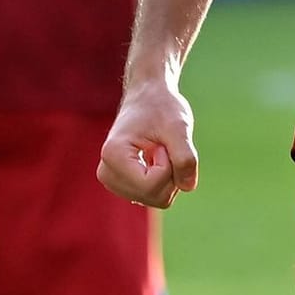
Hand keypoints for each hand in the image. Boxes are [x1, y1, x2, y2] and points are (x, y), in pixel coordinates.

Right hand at [97, 79, 198, 208]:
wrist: (148, 96)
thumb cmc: (161, 106)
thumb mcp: (179, 127)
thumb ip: (185, 158)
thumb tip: (187, 187)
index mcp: (112, 156)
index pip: (151, 185)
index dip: (169, 164)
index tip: (162, 141)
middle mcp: (106, 173)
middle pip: (155, 197)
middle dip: (170, 172)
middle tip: (163, 145)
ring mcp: (112, 181)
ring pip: (157, 199)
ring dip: (169, 176)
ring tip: (159, 149)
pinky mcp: (122, 185)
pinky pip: (155, 196)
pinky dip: (164, 179)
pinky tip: (155, 159)